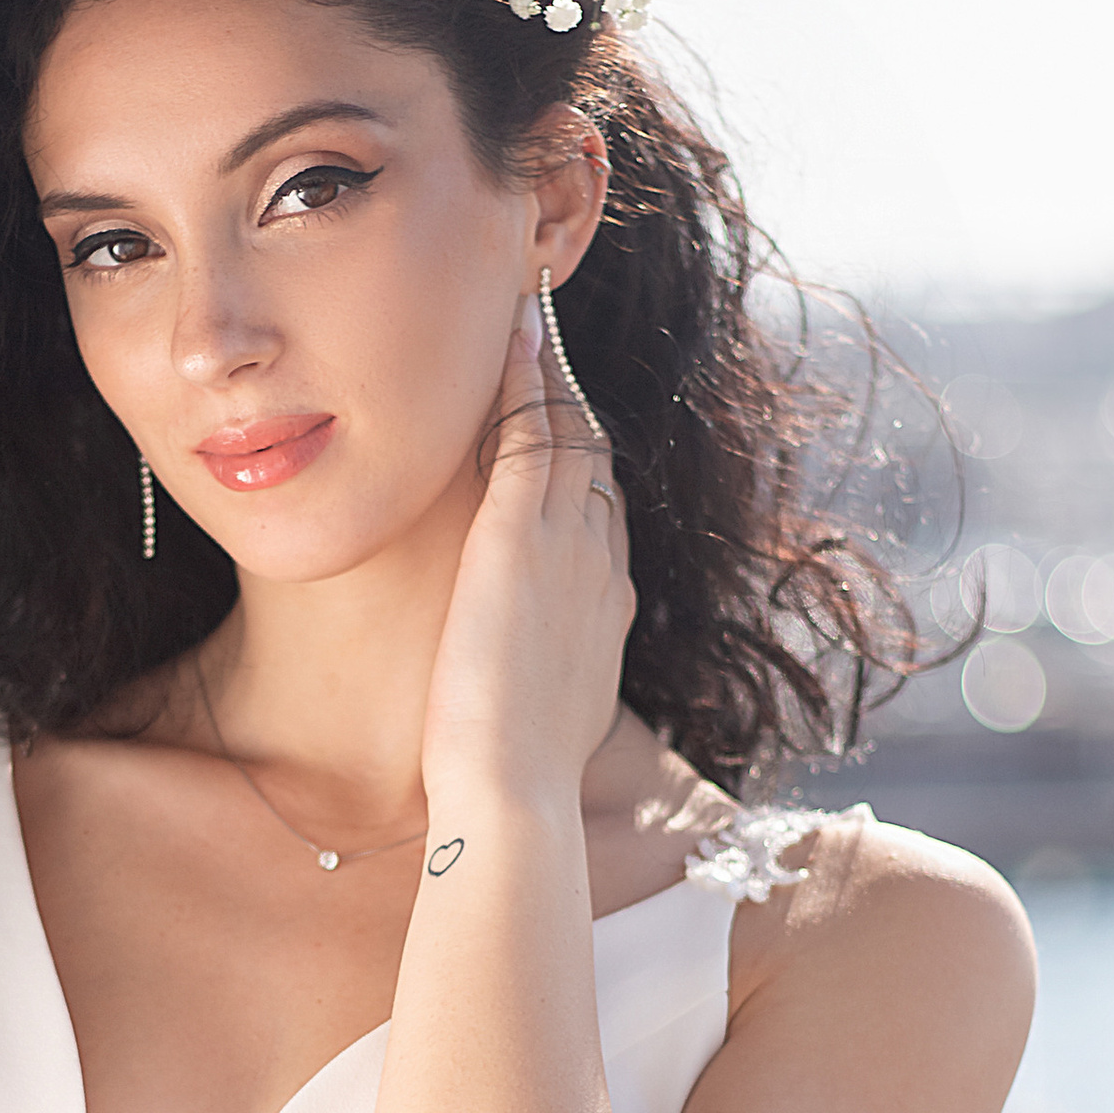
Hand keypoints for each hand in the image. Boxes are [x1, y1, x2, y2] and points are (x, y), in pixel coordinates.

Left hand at [419, 288, 633, 814]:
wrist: (514, 800)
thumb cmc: (510, 786)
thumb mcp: (536, 725)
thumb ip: (531, 690)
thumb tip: (510, 700)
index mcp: (603, 613)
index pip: (598, 516)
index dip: (579, 468)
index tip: (557, 428)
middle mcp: (600, 568)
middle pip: (594, 462)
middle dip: (571, 402)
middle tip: (546, 342)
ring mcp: (567, 547)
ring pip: (569, 432)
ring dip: (551, 371)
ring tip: (528, 312)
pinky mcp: (522, 537)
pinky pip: (531, 432)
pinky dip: (526, 379)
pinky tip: (513, 335)